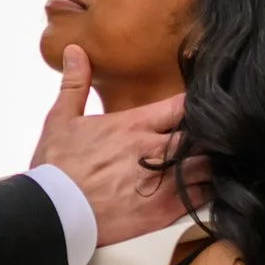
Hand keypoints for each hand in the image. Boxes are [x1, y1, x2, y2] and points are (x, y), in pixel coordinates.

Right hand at [31, 47, 194, 245]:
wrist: (53, 212)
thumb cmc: (56, 167)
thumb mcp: (61, 120)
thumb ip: (75, 83)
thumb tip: (75, 51)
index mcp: (134, 125)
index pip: (183, 106)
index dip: (197, 106)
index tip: (200, 108)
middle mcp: (154, 150)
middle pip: (203, 137)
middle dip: (210, 137)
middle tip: (212, 140)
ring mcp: (162, 182)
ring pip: (208, 167)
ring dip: (212, 164)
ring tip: (211, 164)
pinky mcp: (163, 211)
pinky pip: (201, 197)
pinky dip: (208, 191)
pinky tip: (206, 188)